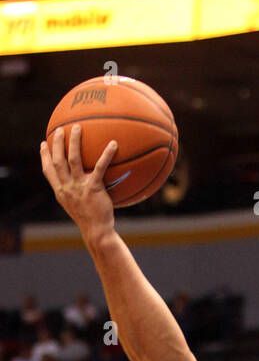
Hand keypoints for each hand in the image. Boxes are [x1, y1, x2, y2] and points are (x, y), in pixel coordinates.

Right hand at [40, 125, 117, 241]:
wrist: (97, 232)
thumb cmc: (90, 220)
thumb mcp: (77, 207)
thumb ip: (75, 193)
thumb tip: (82, 182)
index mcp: (61, 192)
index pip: (48, 171)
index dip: (44, 156)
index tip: (43, 144)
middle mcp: (67, 188)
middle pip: (58, 161)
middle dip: (57, 144)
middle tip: (59, 129)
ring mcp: (79, 188)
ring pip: (73, 159)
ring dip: (74, 142)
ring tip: (77, 128)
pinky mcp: (93, 189)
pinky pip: (99, 168)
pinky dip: (106, 154)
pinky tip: (113, 144)